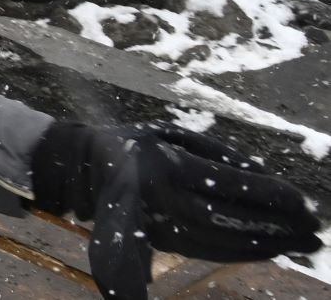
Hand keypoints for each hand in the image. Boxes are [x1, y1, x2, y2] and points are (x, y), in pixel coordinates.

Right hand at [30, 122, 319, 299]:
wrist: (80, 170)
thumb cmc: (131, 145)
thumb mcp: (169, 134)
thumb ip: (216, 153)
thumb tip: (264, 177)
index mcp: (168, 166)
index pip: (232, 185)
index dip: (271, 196)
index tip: (303, 202)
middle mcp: (164, 199)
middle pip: (234, 219)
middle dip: (279, 226)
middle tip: (315, 228)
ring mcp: (162, 224)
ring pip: (225, 241)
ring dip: (268, 244)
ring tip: (301, 243)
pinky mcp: (163, 241)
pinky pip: (211, 251)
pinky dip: (244, 253)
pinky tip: (269, 249)